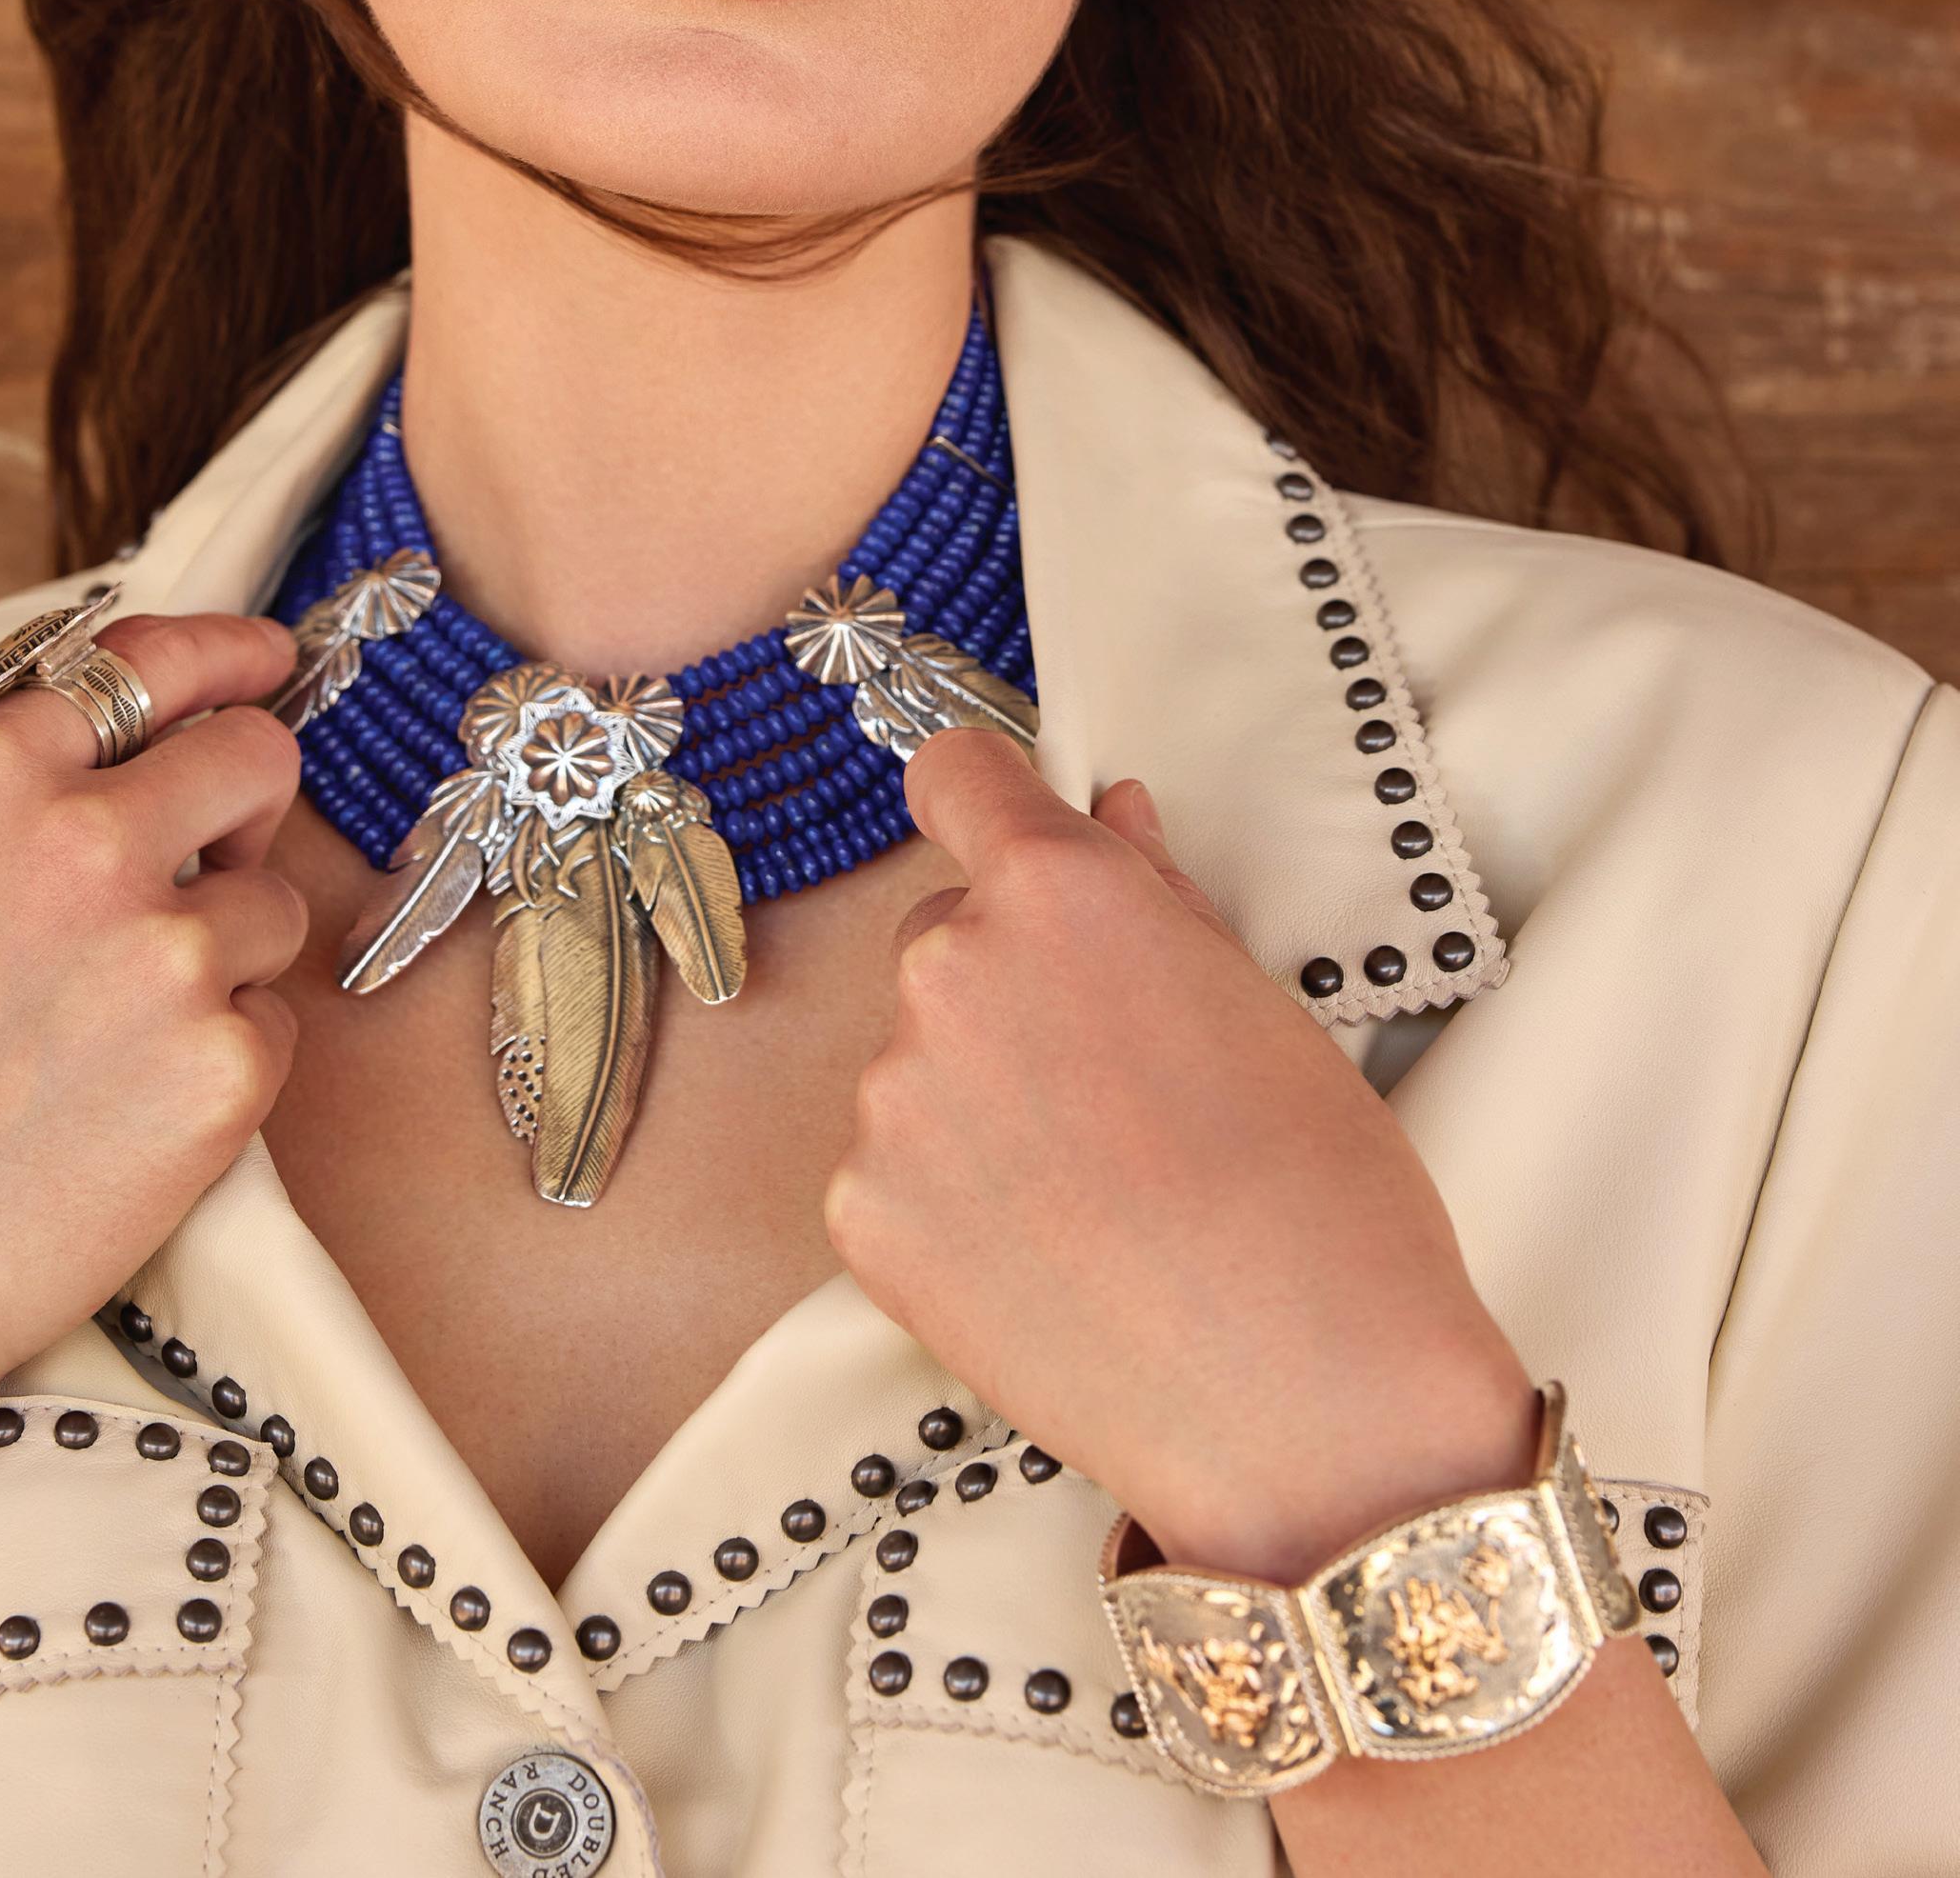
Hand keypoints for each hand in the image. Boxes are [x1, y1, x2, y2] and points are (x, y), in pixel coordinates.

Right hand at [0, 611, 308, 1450]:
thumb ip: (22, 808)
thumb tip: (149, 752)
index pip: (149, 661)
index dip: (225, 657)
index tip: (266, 661)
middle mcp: (86, 838)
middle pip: (258, 755)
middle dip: (247, 805)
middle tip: (207, 867)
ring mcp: (169, 950)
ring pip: (276, 904)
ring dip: (227, 957)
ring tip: (108, 1043)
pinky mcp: (227, 1064)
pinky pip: (277, 1026)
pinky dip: (228, 1065)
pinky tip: (126, 1120)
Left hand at [823, 728, 1537, 1583]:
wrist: (1310, 1412)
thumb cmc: (1327, 1200)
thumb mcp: (1263, 1005)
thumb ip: (1153, 894)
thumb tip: (1105, 810)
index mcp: (1055, 891)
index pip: (955, 775)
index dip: (987, 806)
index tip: (1011, 845)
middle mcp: (948, 970)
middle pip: (943, 932)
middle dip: (1009, 979)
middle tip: (1113, 1084)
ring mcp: (891, 1097)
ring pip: (920, 1058)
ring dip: (983, 1098)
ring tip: (1098, 1196)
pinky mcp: (861, 1213)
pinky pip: (895, 1168)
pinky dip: (953, 1201)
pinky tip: (1050, 1261)